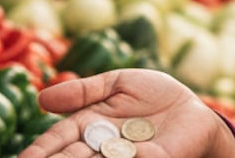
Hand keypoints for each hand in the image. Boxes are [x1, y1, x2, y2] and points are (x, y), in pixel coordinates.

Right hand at [18, 69, 234, 157]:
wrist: (193, 109)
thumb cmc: (154, 96)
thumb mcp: (116, 84)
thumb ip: (83, 91)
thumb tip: (42, 99)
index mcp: (92, 125)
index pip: (60, 139)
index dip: (42, 149)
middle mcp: (105, 146)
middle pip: (72, 157)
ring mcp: (129, 155)